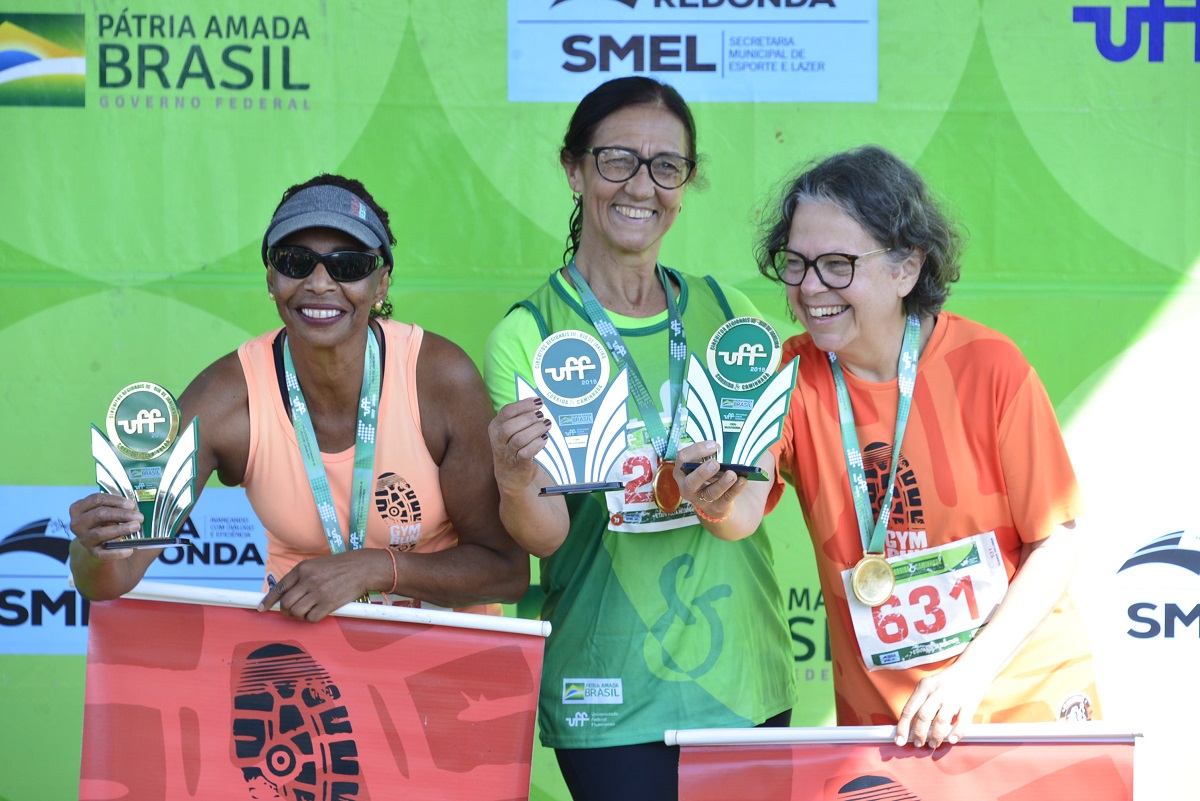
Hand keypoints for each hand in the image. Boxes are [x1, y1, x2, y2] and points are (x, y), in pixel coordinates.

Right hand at [68, 493, 143, 560]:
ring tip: (136, 527)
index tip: (132, 504)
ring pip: (100, 533)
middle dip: (121, 514)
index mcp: (79, 508)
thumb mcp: (107, 510)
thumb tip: (136, 507)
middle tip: (139, 516)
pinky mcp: (92, 552)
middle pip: (99, 514)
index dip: (115, 500)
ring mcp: (84, 538)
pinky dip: (117, 552)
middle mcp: (78, 523)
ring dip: (120, 529)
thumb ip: (118, 506)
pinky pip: (103, 554)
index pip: (96, 499)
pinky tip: (130, 550)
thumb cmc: (105, 520)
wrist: (98, 542)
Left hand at [258, 550, 380, 622]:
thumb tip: (286, 594)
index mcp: (303, 568)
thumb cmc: (341, 566)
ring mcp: (318, 592)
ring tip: (307, 612)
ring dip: (299, 616)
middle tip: (292, 612)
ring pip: (297, 612)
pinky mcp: (329, 603)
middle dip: (286, 611)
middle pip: (286, 603)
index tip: (262, 609)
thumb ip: (302, 577)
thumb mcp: (317, 564)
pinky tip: (318, 613)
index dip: (268, 600)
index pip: (279, 587)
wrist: (363, 568)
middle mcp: (308, 580)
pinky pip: (311, 618)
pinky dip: (312, 619)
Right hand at [488, 398, 550, 493]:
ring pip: (519, 439)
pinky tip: (545, 439)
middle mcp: (498, 440)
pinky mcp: (518, 464)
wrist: (510, 476)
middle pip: (510, 425)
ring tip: (546, 425)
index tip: (538, 401)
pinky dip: (537, 444)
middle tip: (542, 415)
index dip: (523, 405)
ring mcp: (507, 453)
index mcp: (495, 427)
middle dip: (529, 418)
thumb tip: (538, 405)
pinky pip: (527, 453)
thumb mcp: (509, 433)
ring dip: (536, 430)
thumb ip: (520, 418)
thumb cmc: (513, 448)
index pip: (507, 411)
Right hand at [673, 441, 746, 520]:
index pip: (682, 459)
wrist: (714, 501)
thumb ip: (709, 456)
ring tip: (732, 474)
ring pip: (710, 493)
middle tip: (715, 464)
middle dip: (702, 473)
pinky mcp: (716, 507)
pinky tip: (742, 481)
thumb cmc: (708, 475)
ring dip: (722, 483)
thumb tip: (721, 448)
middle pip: (691, 482)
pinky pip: (726, 498)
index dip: (696, 451)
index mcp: (682, 471)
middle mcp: (687, 487)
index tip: (713, 445)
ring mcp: (701, 499)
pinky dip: (735, 489)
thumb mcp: (702, 464)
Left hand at [893, 662, 985, 747]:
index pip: (909, 709)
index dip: (903, 727)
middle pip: (923, 716)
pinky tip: (951, 740)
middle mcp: (937, 692)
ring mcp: (954, 698)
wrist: (973, 668)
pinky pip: (962, 722)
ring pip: (941, 721)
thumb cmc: (947, 681)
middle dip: (919, 733)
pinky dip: (956, 733)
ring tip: (933, 744)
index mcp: (924, 687)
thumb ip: (921, 702)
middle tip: (918, 744)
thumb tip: (909, 726)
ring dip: (936, 736)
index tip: (899, 741)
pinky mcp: (969, 703)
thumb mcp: (929, 686)